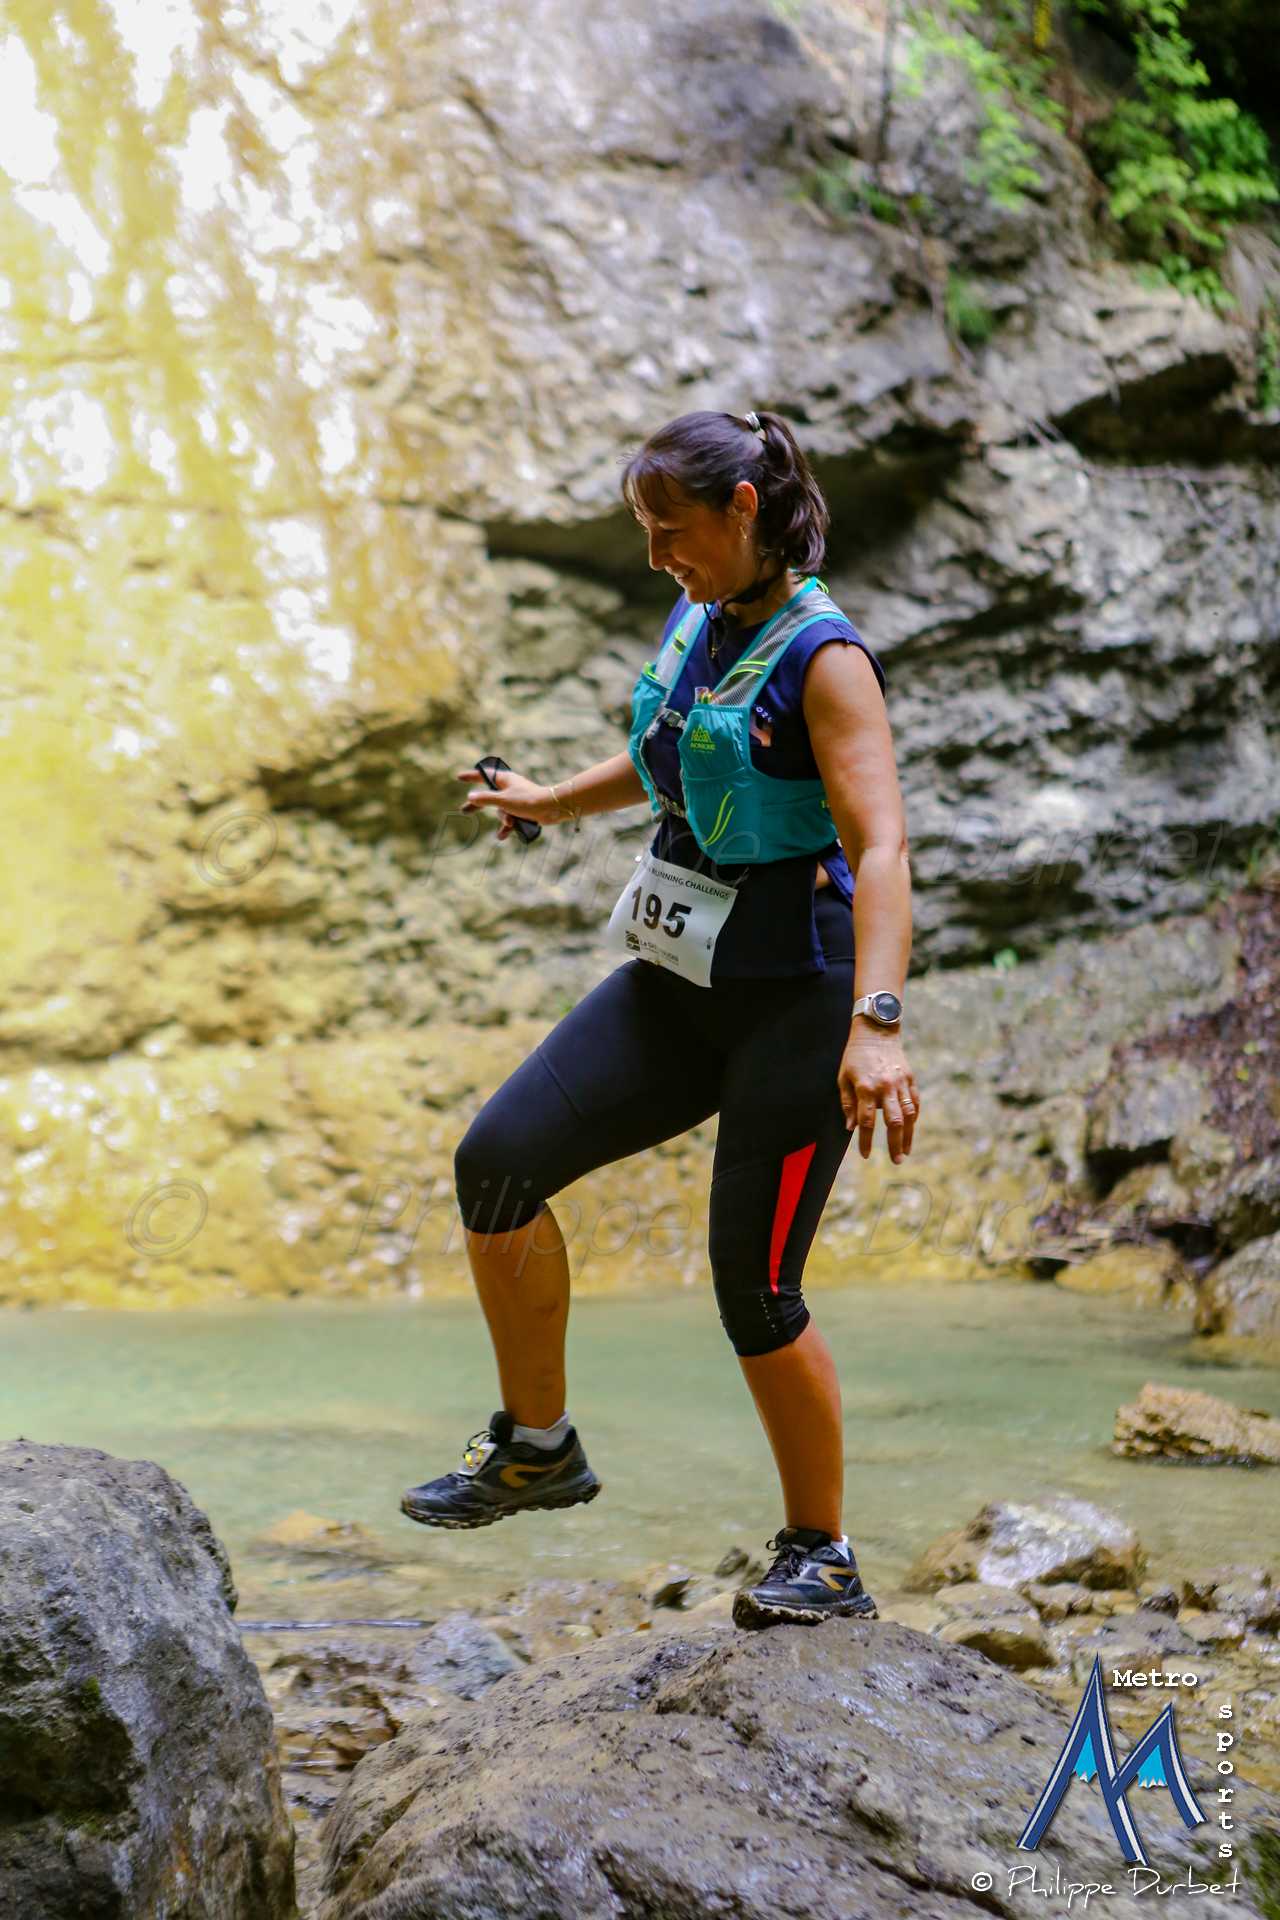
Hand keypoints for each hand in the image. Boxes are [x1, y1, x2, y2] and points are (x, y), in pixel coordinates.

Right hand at [455, 767, 568, 839]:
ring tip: (510, 823)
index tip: (459, 777)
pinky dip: (508, 825)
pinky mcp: (522, 809)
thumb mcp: (502, 800)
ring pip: (500, 811)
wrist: (551, 809)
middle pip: (488, 796)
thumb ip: (485, 798)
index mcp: (504, 779)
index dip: (471, 777)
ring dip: (503, 819)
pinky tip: (503, 836)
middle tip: (464, 811)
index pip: (483, 775)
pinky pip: (510, 818)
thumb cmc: (527, 800)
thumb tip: (471, 796)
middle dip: (478, 806)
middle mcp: (509, 787)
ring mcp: (515, 799)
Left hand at [838, 1024, 918, 1162]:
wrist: (876, 1032)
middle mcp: (885, 1087)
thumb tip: (851, 1127)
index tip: (865, 1155)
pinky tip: (911, 1129)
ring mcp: (900, 1083)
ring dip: (909, 1135)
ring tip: (906, 1152)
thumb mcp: (843, 1077)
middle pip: (893, 1121)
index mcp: (866, 1088)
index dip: (866, 1140)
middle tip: (896, 1161)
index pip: (866, 1121)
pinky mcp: (910, 1079)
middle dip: (895, 1143)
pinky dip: (914, 1117)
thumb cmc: (854, 1057)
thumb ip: (847, 1103)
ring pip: (908, 1114)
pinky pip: (915, 1102)